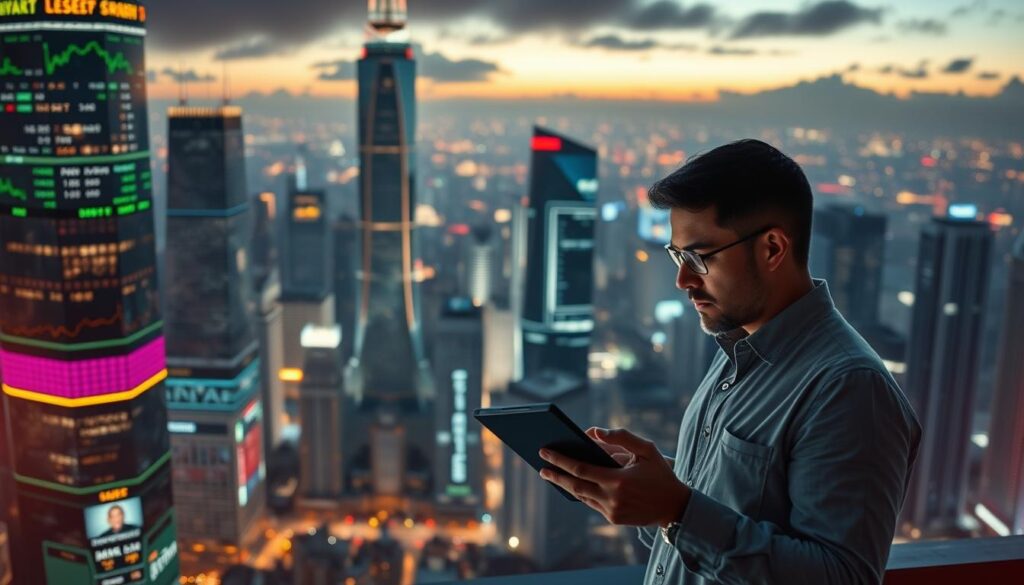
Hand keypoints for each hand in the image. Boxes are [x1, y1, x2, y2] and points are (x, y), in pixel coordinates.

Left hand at [539, 428, 690, 526]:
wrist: (675, 507)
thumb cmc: (660, 473)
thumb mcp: (646, 449)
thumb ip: (622, 437)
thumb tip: (594, 431)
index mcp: (618, 480)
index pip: (580, 469)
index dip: (560, 461)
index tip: (545, 452)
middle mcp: (612, 498)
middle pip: (574, 485)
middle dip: (555, 475)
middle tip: (541, 467)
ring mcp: (611, 511)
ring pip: (581, 496)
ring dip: (565, 485)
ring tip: (552, 474)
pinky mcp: (613, 519)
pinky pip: (591, 504)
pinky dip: (580, 493)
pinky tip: (571, 484)